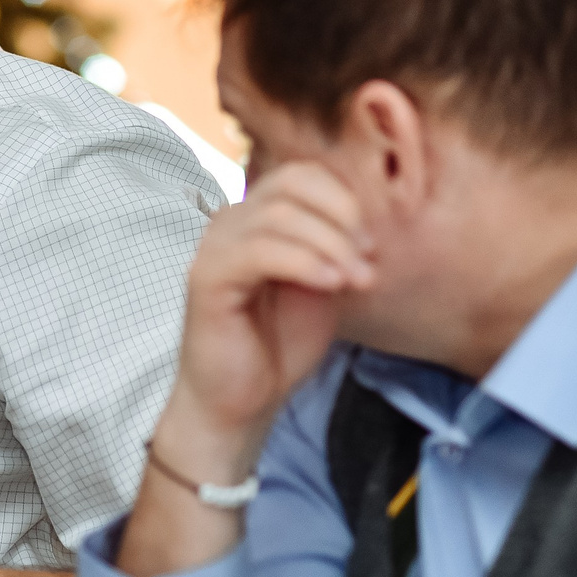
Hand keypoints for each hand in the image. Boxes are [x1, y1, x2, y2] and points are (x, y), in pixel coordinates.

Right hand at [174, 160, 373, 459]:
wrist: (243, 400)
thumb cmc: (279, 343)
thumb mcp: (321, 284)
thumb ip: (334, 248)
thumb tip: (367, 225)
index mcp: (255, 217)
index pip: (301, 176)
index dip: (343, 201)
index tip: (370, 246)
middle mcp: (230, 222)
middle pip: (292, 184)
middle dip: (342, 220)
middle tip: (366, 263)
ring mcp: (214, 246)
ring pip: (279, 215)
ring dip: (330, 245)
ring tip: (355, 280)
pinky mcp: (206, 277)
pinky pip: (260, 251)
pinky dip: (304, 263)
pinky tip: (331, 285)